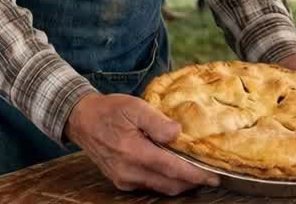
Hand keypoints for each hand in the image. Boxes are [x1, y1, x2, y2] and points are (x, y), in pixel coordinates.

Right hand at [65, 92, 216, 194]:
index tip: (213, 175)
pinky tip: (172, 170)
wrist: (82, 120)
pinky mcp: (121, 182)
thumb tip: (178, 134)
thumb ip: (157, 121)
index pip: (171, 169)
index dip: (194, 174)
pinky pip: (149, 186)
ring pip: (161, 188)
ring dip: (179, 183)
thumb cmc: (110, 110)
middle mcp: (129, 171)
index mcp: (133, 151)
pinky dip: (165, 181)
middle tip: (209, 174)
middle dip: (192, 182)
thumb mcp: (134, 107)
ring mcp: (124, 179)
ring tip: (194, 172)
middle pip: (169, 184)